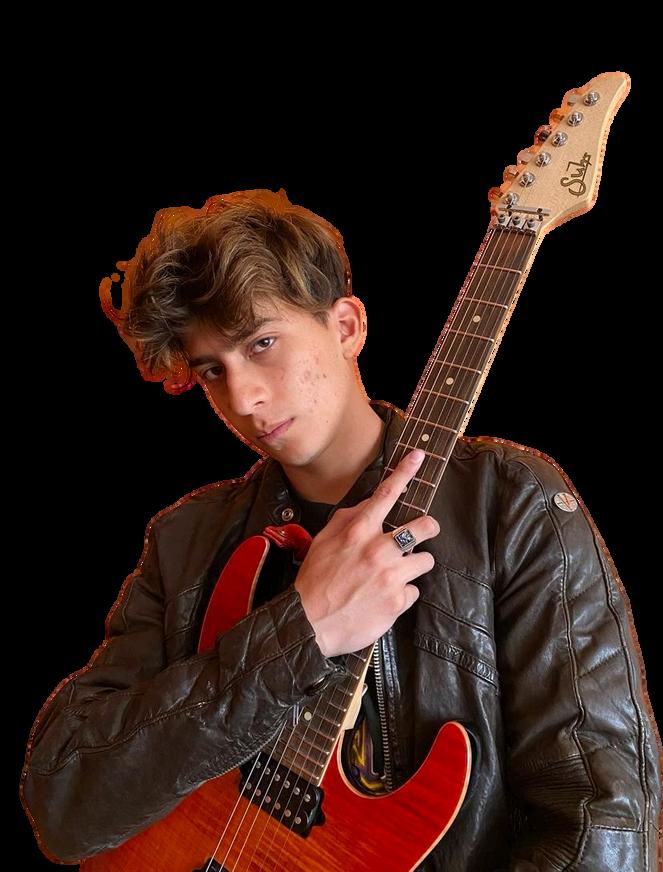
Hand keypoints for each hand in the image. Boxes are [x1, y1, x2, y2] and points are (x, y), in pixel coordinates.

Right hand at [294, 449, 439, 656]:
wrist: (309, 624)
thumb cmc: (314, 581)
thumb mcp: (322, 541)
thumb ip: (347, 519)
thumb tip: (368, 505)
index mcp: (359, 532)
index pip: (386, 494)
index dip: (406, 472)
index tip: (419, 456)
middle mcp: (378, 550)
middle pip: (425, 526)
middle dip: (428, 528)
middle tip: (422, 534)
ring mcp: (391, 576)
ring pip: (425, 560)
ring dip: (413, 566)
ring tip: (393, 575)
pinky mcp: (398, 601)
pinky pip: (413, 591)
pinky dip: (402, 595)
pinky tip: (384, 599)